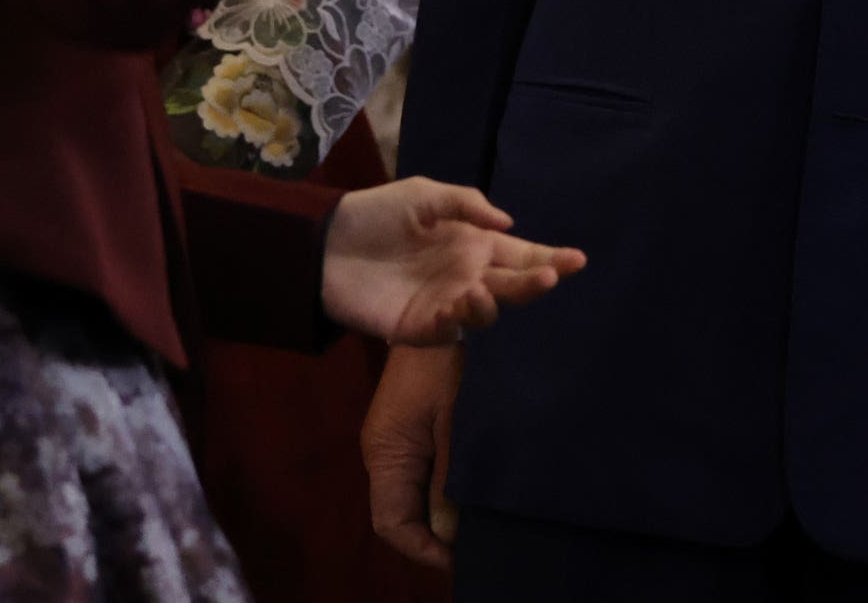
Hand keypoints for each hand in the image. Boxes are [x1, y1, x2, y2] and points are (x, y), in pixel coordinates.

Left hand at [320, 176, 581, 343]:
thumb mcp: (423, 195)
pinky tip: (455, 306)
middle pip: (512, 285)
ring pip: (487, 312)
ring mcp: (447, 305)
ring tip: (482, 290)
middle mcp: (468, 276)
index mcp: (474, 245)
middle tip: (548, 277)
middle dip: (534, 282)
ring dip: (493, 303)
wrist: (324, 246)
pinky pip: (449, 330)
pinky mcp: (420, 329)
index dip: (550, 258)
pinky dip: (456, 320)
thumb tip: (509, 224)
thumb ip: (466, 205)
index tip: (577, 259)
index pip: (522, 254)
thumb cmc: (376, 214)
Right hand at [365, 342, 463, 571]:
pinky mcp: (410, 428)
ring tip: (483, 522)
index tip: (464, 559)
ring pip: (414, 496)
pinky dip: (446, 487)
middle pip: (402, 514)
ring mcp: (395, 440)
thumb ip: (450, 480)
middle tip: (482, 544)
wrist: (445, 307)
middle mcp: (383, 452)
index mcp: (387, 454)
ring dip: (444, 512)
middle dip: (438, 536)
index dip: (425, 550)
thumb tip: (448, 535)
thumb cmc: (450, 361)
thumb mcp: (457, 422)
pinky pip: (422, 472)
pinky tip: (474, 490)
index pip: (392, 524)